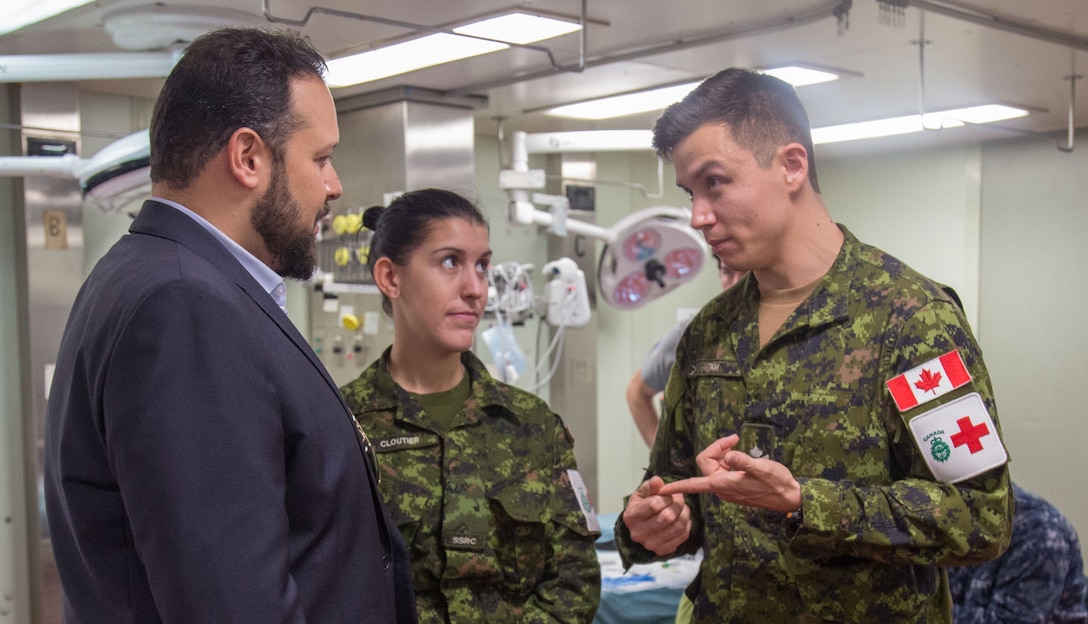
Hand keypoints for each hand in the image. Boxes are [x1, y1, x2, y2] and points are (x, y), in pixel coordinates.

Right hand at [622, 476, 691, 555]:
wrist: (641, 525)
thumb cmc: (643, 505)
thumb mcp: (644, 492)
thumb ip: (651, 486)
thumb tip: (657, 480)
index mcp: (631, 517)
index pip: (654, 504)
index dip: (666, 496)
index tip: (669, 494)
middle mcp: (638, 533)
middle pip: (668, 517)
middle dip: (677, 504)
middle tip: (679, 498)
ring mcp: (650, 544)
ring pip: (678, 526)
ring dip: (684, 513)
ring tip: (681, 507)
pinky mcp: (662, 550)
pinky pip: (683, 536)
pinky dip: (686, 525)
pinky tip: (681, 518)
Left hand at [656, 434, 801, 512]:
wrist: (789, 497)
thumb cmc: (777, 483)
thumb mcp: (762, 468)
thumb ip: (743, 462)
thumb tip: (728, 456)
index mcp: (724, 484)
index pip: (694, 484)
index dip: (677, 486)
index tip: (661, 489)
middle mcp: (722, 488)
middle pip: (706, 464)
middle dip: (716, 448)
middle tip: (734, 439)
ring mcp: (728, 488)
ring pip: (715, 466)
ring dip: (723, 453)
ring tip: (738, 445)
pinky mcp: (734, 486)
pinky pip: (723, 470)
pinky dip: (728, 460)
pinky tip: (740, 456)